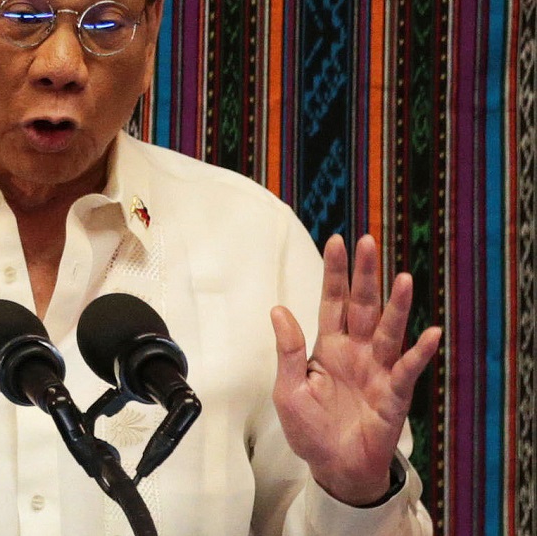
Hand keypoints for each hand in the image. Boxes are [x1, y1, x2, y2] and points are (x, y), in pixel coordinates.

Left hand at [270, 234, 441, 505]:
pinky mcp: (393, 395)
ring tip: (402, 278)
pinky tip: (429, 333)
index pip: (332, 302)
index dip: (335, 273)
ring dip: (396, 305)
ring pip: (388, 330)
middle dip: (365, 275)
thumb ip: (288, 351)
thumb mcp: (288, 390)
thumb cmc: (310, 430)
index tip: (336, 240)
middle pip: (362, 306)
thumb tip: (278, 310)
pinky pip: (406, 371)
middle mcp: (356, 352)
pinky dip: (418, 353)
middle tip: (368, 242)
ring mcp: (377, 371)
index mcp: (328, 347)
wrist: (334, 469)